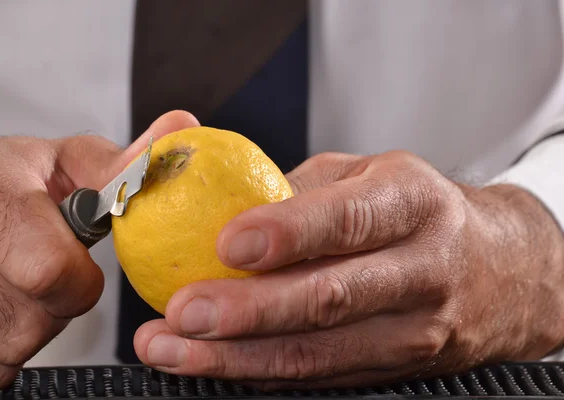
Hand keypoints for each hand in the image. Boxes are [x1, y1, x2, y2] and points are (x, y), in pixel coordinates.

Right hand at [0, 111, 198, 390]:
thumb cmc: (11, 182)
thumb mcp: (63, 162)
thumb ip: (122, 162)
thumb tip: (183, 129)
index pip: (47, 269)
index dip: (77, 280)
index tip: (76, 265)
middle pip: (27, 323)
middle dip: (55, 307)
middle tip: (43, 275)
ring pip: (4, 352)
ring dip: (28, 328)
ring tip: (16, 285)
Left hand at [135, 150, 563, 389]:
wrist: (499, 269)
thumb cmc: (419, 211)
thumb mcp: (371, 176)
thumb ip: (301, 192)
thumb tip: (222, 204)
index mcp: (412, 203)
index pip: (349, 221)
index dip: (289, 234)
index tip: (227, 243)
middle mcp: (422, 269)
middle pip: (329, 299)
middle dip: (247, 311)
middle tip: (181, 311)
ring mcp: (414, 330)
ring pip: (317, 353)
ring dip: (237, 356)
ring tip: (172, 348)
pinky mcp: (396, 368)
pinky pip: (320, 375)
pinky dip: (259, 371)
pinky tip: (213, 361)